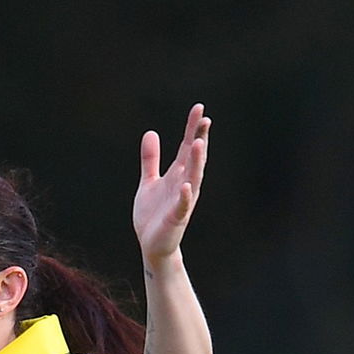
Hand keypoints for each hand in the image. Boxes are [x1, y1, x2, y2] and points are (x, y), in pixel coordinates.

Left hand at [133, 103, 211, 266]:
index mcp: (177, 174)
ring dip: (196, 162)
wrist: (151, 244)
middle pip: (194, 158)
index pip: (187, 147)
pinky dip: (185, 196)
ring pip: (193, 178)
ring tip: (199, 143)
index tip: (199, 109)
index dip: (193, 128)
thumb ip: (150, 159)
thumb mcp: (148, 182)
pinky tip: (186, 185)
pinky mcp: (176, 218)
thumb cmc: (153, 214)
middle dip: (199, 139)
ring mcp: (182, 200)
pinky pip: (182, 206)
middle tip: (205, 119)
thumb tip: (150, 133)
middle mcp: (184, 184)